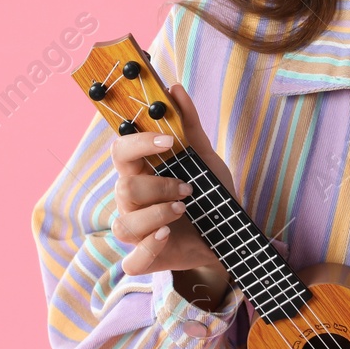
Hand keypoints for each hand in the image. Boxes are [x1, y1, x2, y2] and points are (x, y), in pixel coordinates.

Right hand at [110, 83, 235, 303]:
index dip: (139, 143)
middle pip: (123, 187)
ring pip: (125, 223)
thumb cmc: (209, 194)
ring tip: (184, 209)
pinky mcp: (145, 259)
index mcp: (140, 172)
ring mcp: (136, 231)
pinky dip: (148, 247)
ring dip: (158, 213)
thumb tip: (173, 88)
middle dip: (159, 185)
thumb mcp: (205, 158)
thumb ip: (189, 126)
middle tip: (187, 188)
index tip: (167, 140)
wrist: (229, 235)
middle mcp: (131, 201)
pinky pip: (132, 260)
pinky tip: (166, 235)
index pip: (120, 151)